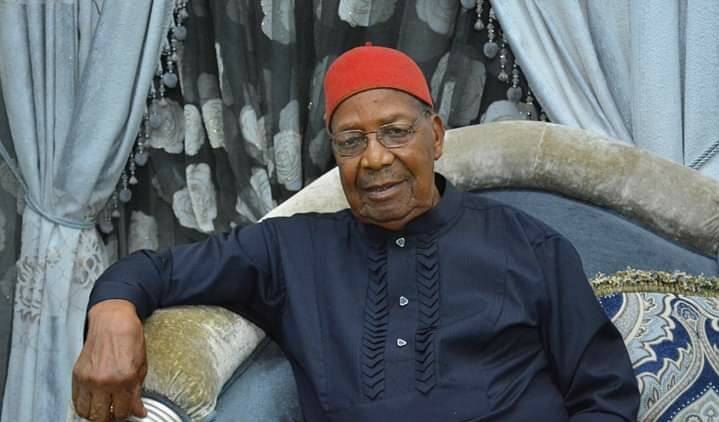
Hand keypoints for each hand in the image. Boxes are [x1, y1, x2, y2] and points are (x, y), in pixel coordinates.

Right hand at [72, 300, 147, 420]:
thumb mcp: (141, 366)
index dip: (125, 415)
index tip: (126, 412)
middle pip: (101, 417)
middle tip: (114, 414)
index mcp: (125, 379)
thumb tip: (138, 411)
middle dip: (109, 418)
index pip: (122, 412)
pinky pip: (76, 400)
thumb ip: (137, 392)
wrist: (113, 321)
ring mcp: (88, 379)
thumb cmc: (129, 339)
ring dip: (95, 414)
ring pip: (85, 412)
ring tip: (103, 409)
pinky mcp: (77, 375)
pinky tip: (93, 401)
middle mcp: (104, 381)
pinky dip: (83, 405)